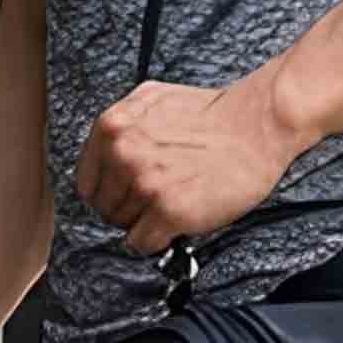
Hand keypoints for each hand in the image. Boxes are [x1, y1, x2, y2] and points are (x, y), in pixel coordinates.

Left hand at [74, 72, 303, 258]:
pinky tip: (178, 220)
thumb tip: (102, 155)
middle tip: (159, 197)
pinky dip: (159, 239)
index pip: (87, 183)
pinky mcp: (169, 210)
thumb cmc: (210, 114)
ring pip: (124, 227)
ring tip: (175, 201)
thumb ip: (120, 125)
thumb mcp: (150, 100)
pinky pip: (143, 243)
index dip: (109, 192)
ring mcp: (145, 184)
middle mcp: (122, 154)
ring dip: (147, 222)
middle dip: (129, 208)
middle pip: (104, 208)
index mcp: (111, 127)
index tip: (127, 194)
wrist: (256, 125)